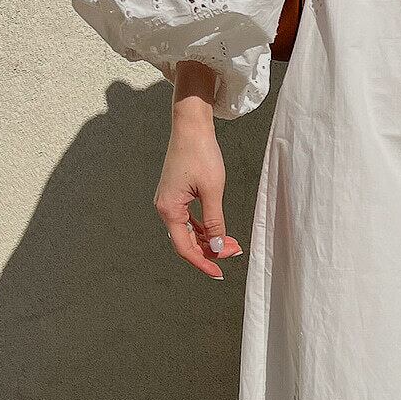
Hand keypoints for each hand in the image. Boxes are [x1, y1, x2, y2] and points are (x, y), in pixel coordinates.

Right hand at [155, 63, 243, 280]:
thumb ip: (215, 221)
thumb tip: (219, 247)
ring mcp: (170, 201)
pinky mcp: (177, 195)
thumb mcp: (213, 190)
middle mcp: (165, 208)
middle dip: (211, 250)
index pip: (185, 247)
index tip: (218, 273)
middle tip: (235, 253)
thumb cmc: (200, 154)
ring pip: (190, 231)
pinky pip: (190, 219)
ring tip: (233, 244)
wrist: (190, 127)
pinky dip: (205, 227)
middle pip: (187, 241)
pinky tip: (220, 231)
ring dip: (210, 240)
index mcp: (169, 209)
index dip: (202, 262)